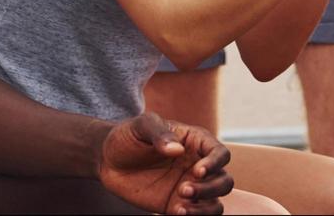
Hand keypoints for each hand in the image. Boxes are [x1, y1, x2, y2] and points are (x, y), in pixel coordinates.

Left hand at [95, 112, 232, 215]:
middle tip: (183, 190)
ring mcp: (189, 187)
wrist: (108, 160)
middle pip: (224, 181)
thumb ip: (159, 133)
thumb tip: (177, 149)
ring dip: (205, 208)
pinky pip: (197, 215)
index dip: (215, 163)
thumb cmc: (128, 136)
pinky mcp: (177, 205)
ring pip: (216, 203)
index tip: (196, 172)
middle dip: (210, 189)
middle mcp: (198, 165)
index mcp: (195, 142)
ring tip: (181, 208)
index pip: (220, 153)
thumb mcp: (141, 126)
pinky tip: (175, 213)